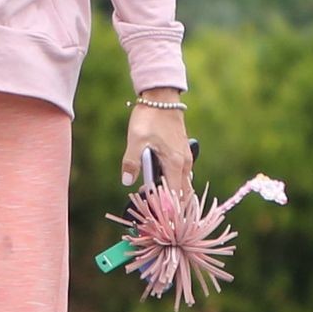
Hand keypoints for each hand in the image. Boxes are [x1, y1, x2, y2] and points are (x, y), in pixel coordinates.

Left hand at [123, 93, 195, 208]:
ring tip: (150, 193)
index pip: (174, 194)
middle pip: (182, 193)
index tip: (154, 213)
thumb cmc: (150, 117)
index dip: (166, 207)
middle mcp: (184, 163)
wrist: (162, 98)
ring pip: (182, 184)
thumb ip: (131, 162)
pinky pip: (181, 174)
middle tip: (151, 206)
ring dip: (169, 192)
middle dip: (169, 203)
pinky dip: (172, 182)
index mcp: (175, 163)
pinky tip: (157, 179)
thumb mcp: (136, 140)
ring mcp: (185, 157)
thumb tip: (127, 181)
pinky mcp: (182, 152)